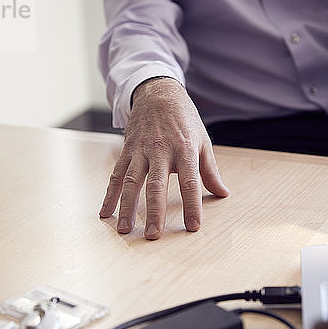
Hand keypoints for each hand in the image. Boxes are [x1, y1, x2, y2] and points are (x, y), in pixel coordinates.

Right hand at [99, 77, 228, 238]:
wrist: (158, 93)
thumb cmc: (184, 119)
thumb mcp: (202, 141)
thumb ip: (210, 170)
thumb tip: (222, 193)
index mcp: (184, 150)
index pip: (190, 183)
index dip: (192, 206)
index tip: (193, 227)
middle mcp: (161, 151)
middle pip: (156, 185)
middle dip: (154, 212)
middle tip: (152, 235)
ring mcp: (141, 151)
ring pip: (132, 182)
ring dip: (127, 207)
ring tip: (124, 230)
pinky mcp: (127, 151)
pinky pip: (117, 175)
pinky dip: (109, 194)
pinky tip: (105, 212)